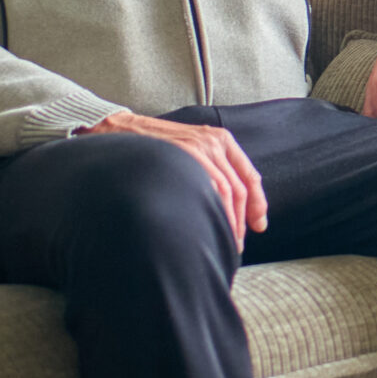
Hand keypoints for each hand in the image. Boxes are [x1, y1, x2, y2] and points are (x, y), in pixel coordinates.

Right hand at [79, 111, 268, 247]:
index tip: (258, 226)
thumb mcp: (190, 148)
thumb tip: (226, 206)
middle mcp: (213, 142)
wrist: (118, 132)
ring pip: (224, 191)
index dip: (257, 204)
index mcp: (220, 139)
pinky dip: (208, 210)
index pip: (249, 176)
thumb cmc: (153, 145)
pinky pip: (204, 186)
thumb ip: (210, 168)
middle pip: (238, 189)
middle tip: (234, 245)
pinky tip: (204, 226)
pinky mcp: (180, 155)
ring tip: (220, 243)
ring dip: (226, 221)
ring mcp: (197, 148)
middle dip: (240, 221)